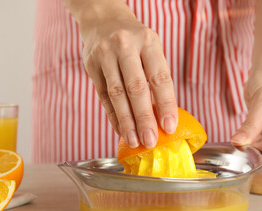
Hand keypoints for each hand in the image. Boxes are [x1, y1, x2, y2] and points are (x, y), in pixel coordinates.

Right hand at [80, 5, 177, 148]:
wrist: (103, 19)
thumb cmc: (134, 40)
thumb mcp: (151, 48)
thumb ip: (156, 77)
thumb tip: (163, 114)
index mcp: (148, 42)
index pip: (159, 77)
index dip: (166, 104)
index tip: (169, 126)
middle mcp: (125, 46)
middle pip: (135, 88)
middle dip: (144, 118)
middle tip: (150, 140)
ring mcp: (105, 55)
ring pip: (116, 95)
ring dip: (126, 122)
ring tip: (134, 140)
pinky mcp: (91, 66)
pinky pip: (103, 96)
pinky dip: (113, 116)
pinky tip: (121, 130)